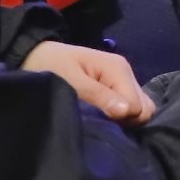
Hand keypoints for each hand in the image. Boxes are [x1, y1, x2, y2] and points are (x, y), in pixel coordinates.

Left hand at [22, 41, 155, 125]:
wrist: (35, 55)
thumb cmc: (51, 67)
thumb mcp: (70, 81)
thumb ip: (98, 95)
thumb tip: (126, 112)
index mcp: (118, 69)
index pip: (138, 105)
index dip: (122, 120)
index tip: (100, 123)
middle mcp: (125, 73)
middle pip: (144, 107)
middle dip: (128, 120)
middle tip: (103, 125)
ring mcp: (121, 80)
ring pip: (139, 107)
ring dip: (124, 119)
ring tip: (102, 122)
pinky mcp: (115, 86)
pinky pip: (129, 106)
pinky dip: (121, 116)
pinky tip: (103, 118)